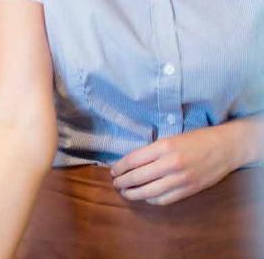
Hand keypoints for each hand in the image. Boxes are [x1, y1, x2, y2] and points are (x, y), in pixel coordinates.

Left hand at [111, 124, 239, 204]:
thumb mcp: (170, 138)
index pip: (133, 160)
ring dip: (133, 193)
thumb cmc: (196, 139)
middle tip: (116, 183)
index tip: (113, 170)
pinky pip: (165, 199)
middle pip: (137, 177)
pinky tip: (146, 196)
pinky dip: (152, 199)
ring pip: (149, 192)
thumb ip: (152, 151)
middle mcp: (171, 164)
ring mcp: (181, 179)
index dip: (119, 167)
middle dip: (122, 182)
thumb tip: (130, 163)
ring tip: (126, 192)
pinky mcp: (189, 190)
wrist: (225, 148)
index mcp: (164, 147)